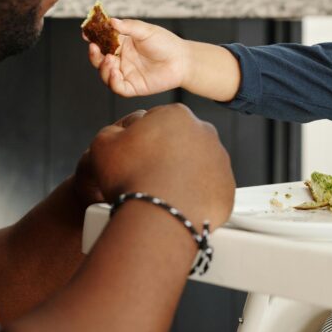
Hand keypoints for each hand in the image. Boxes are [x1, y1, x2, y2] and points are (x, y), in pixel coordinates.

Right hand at [82, 104, 233, 227]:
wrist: (158, 217)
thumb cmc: (131, 178)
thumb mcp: (104, 142)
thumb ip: (115, 130)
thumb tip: (122, 132)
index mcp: (176, 114)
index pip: (156, 120)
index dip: (142, 139)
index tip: (135, 155)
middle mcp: (205, 132)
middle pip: (180, 141)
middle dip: (166, 154)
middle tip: (147, 175)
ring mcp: (220, 161)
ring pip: (197, 164)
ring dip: (182, 174)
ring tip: (161, 192)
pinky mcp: (227, 188)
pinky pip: (208, 189)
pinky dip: (195, 196)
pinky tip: (177, 204)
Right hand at [87, 18, 188, 96]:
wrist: (182, 60)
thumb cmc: (166, 43)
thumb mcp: (146, 31)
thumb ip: (129, 27)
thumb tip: (111, 21)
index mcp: (123, 44)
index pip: (103, 42)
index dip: (93, 38)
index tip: (86, 33)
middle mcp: (122, 60)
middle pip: (100, 59)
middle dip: (94, 54)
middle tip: (94, 47)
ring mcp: (126, 74)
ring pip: (105, 74)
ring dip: (103, 67)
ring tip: (109, 60)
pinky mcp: (133, 87)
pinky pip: (117, 87)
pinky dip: (112, 80)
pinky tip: (114, 71)